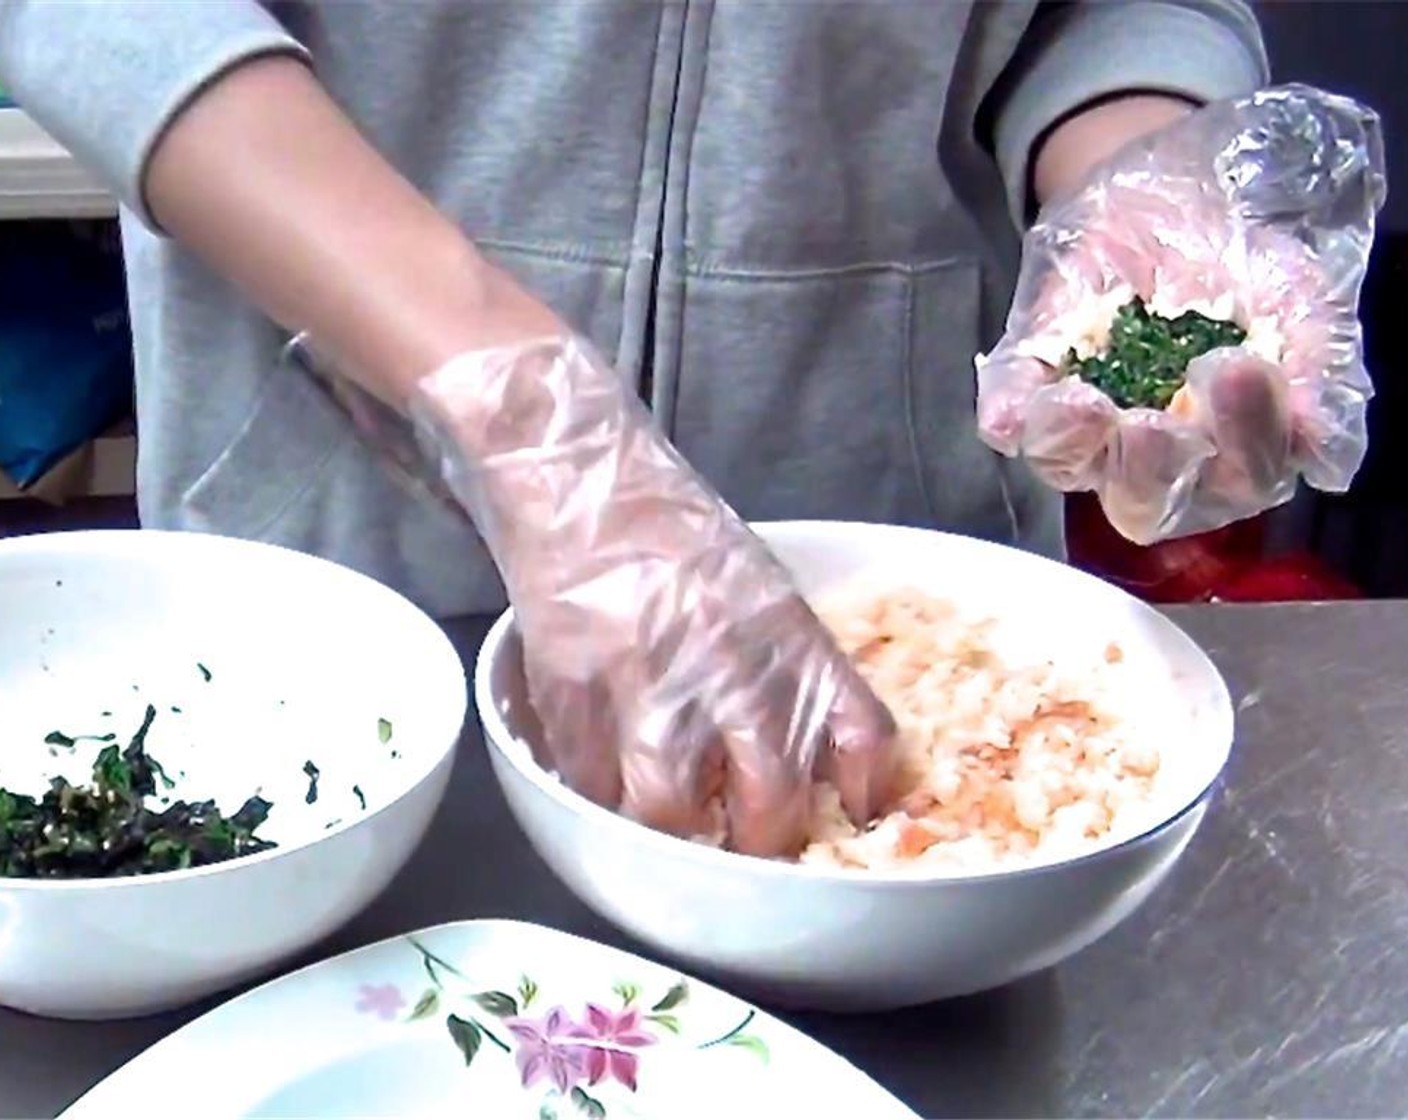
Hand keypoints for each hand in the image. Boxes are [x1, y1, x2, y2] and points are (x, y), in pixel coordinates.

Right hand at [404, 337, 898, 857]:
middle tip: (745, 843)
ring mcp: (650, 691)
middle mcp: (732, 672)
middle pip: (770, 808)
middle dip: (760, 845)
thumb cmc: (671, 529)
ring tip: (671, 822)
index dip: (866, 795)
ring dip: (673, 834)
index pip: (862, 739)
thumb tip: (806, 753)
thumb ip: (788, 665)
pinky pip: (596, 789)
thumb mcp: (760, 587)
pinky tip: (610, 779)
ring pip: (673, 817)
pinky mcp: (578, 701)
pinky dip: (605, 799)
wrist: (580, 481)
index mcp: (791, 637)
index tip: (853, 817)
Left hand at [977, 85, 1384, 543]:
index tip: (1241, 370)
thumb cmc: (1245, 266)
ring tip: (1085, 402)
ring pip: (1068, 467)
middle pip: (1145, 502)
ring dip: (1074, 444)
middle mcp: (1153, 458)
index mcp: (1230, 450)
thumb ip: (1320, 369)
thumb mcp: (1298, 300)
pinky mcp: (1028, 386)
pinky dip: (1009, 415)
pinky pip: (1008, 420)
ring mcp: (1085, 428)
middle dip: (1150, 468)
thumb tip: (1326, 456)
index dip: (1244, 440)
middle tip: (1156, 423)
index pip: (1241, 478)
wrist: (1175, 190)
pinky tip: (1013, 408)